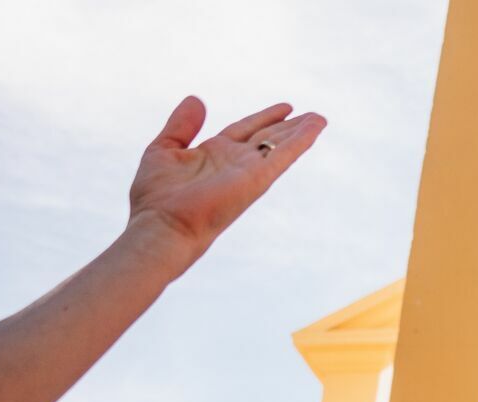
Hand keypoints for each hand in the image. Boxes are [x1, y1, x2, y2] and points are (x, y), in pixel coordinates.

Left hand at [124, 98, 325, 271]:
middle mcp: (235, 163)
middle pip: (268, 138)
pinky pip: (283, 156)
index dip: (265, 118)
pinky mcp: (257, 179)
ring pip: (280, 146)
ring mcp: (248, 171)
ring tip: (320, 119)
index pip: (245, 130)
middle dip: (290, 126)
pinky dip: (300, 141)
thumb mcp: (164, 149)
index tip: (285, 108)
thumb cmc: (156, 197)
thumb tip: (197, 99)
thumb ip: (181, 126)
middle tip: (313, 116)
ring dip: (302, 132)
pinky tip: (315, 129)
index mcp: (214, 154)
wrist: (163, 225)